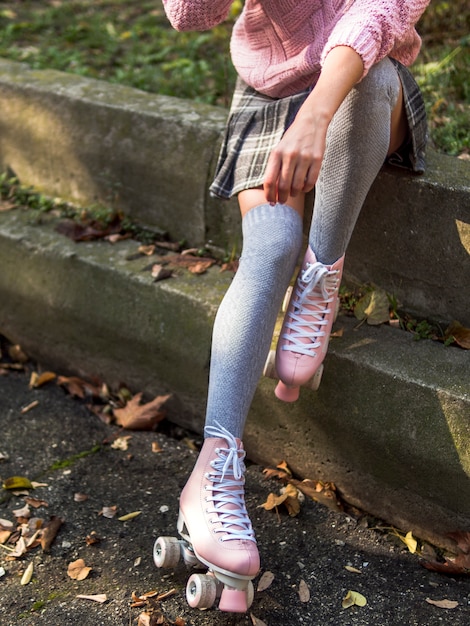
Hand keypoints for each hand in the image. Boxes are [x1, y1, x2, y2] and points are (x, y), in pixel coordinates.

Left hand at [262, 46, 363, 204]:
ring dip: (294, 194)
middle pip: (283, 186)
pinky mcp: (317, 159)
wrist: (311, 121)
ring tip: (293, 193)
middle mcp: (289, 155)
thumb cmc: (292, 140)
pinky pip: (310, 182)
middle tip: (282, 201)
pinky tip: (303, 187)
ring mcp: (304, 157)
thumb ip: (275, 168)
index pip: (270, 180)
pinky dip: (306, 188)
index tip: (271, 202)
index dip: (269, 195)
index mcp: (277, 153)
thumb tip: (272, 191)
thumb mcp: (279, 149)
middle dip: (282, 197)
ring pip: (297, 186)